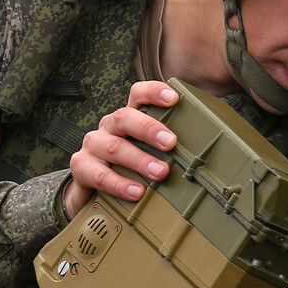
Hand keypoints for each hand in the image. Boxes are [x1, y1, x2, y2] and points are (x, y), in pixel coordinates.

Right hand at [64, 81, 179, 217]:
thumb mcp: (148, 155)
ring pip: (115, 147)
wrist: (92, 195)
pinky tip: (137, 192)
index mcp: (128, 119)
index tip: (174, 99)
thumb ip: (168, 149)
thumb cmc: (128, 169)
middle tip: (171, 143)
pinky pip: (100, 174)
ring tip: (160, 172)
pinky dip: (120, 184)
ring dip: (140, 160)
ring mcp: (93, 145)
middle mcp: (109, 127)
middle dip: (149, 129)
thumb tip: (206, 150)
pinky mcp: (81, 167)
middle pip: (125, 118)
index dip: (154, 92)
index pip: (137, 95)